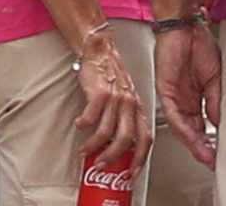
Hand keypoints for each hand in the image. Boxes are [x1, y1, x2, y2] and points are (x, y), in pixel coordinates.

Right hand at [74, 32, 152, 175]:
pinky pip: (91, 116)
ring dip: (94, 146)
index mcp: (138, 108)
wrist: (101, 52)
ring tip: (85, 151)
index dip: (141, 158)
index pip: (146, 137)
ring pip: (107, 131)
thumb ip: (125, 119)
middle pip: (126, 139)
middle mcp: (130, 104)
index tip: (132, 172)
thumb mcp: (126, 99)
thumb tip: (118, 147)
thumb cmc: (112, 77)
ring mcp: (116, 98)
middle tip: (101, 166)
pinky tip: (79, 125)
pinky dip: (84, 125)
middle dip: (113, 157)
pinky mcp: (100, 93)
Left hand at [154, 23, 221, 167]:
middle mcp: (184, 102)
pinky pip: (174, 115)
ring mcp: (174, 98)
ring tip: (206, 155)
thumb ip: (215, 101)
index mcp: (196, 98)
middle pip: (192, 131)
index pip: (202, 126)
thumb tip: (220, 122)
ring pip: (183, 128)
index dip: (211, 141)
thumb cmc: (199, 45)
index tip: (221, 154)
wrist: (186, 26)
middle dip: (203, 148)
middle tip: (214, 161)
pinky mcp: (166, 92)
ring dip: (194, 143)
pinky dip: (184, 128)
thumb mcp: (215, 78)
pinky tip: (194, 138)